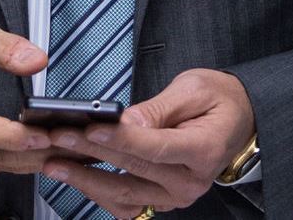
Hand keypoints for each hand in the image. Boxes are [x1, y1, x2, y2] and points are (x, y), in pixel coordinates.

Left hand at [41, 68, 255, 215]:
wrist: (238, 121)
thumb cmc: (219, 101)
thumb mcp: (193, 89)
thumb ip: (158, 108)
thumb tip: (125, 121)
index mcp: (203, 149)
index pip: (154, 147)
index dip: (120, 140)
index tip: (90, 129)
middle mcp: (189, 180)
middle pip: (132, 170)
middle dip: (88, 153)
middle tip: (57, 137)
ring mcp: (175, 196)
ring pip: (124, 194)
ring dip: (85, 179)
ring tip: (54, 162)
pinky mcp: (162, 200)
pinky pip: (126, 204)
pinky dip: (97, 192)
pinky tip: (75, 176)